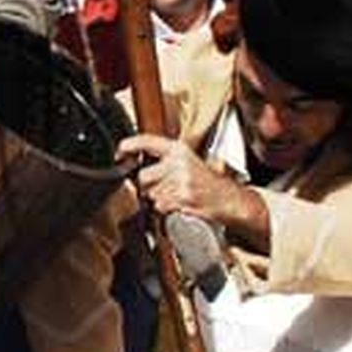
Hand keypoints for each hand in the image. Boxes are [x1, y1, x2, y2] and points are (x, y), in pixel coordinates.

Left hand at [117, 135, 268, 249]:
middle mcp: (179, 163)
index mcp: (179, 150)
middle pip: (143, 176)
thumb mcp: (188, 161)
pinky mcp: (183, 198)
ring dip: (158, 199)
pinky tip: (179, 206)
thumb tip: (133, 160)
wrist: (231, 200)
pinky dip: (165, 210)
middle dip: (148, 186)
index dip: (129, 145)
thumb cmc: (208, 183)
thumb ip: (164, 159)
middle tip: (166, 189)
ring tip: (176, 197)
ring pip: (150, 194)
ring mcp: (181, 181)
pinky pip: (159, 206)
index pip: (147, 141)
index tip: (119, 151)